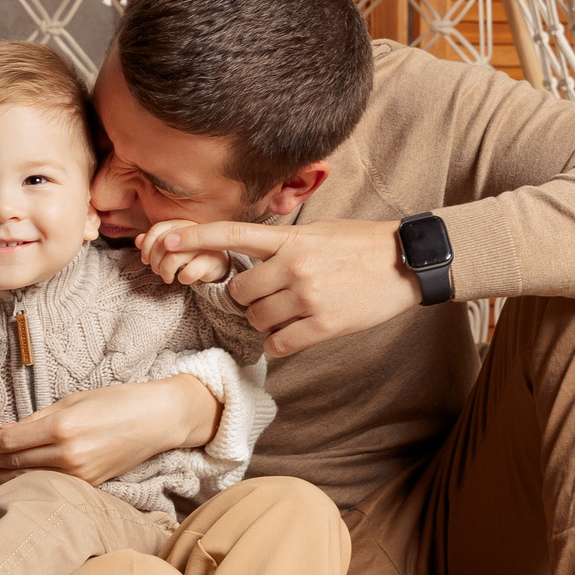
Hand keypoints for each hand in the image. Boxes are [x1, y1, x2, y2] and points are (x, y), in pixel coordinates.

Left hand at [0, 374, 218, 487]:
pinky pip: (47, 484)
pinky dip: (23, 484)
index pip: (9, 440)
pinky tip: (7, 484)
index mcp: (61, 427)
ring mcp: (78, 474)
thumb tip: (7, 431)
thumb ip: (39, 419)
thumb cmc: (117, 402)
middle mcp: (67, 455)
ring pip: (27, 478)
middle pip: (13, 462)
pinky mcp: (88, 484)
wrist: (157, 421)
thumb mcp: (74, 400)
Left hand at [131, 218, 415, 357]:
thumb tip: (249, 260)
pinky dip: (281, 340)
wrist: (408, 262)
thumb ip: (282, 245)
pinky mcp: (323, 325)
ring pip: (256, 319)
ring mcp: (308, 297)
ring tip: (291, 310)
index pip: (233, 234)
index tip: (166, 238)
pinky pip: (278, 343)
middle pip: (239, 292)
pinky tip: (298, 330)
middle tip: (269, 295)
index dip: (195, 237)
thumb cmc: (361, 245)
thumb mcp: (318, 232)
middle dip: (247, 298)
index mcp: (290, 239)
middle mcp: (294, 266)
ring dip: (265, 320)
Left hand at [137, 220, 232, 286]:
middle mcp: (194, 231)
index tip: (145, 260)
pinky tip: (182, 278)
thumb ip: (154, 241)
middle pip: (163, 243)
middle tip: (156, 270)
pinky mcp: (212, 262)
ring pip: (173, 258)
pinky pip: (189, 272)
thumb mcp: (172, 246)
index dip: (147, 246)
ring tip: (166, 277)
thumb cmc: (191, 254)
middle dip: (154, 260)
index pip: (157, 230)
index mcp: (182, 224)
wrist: (218, 265)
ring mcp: (204, 246)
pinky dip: (182, 278)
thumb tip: (138, 240)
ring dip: (165, 271)